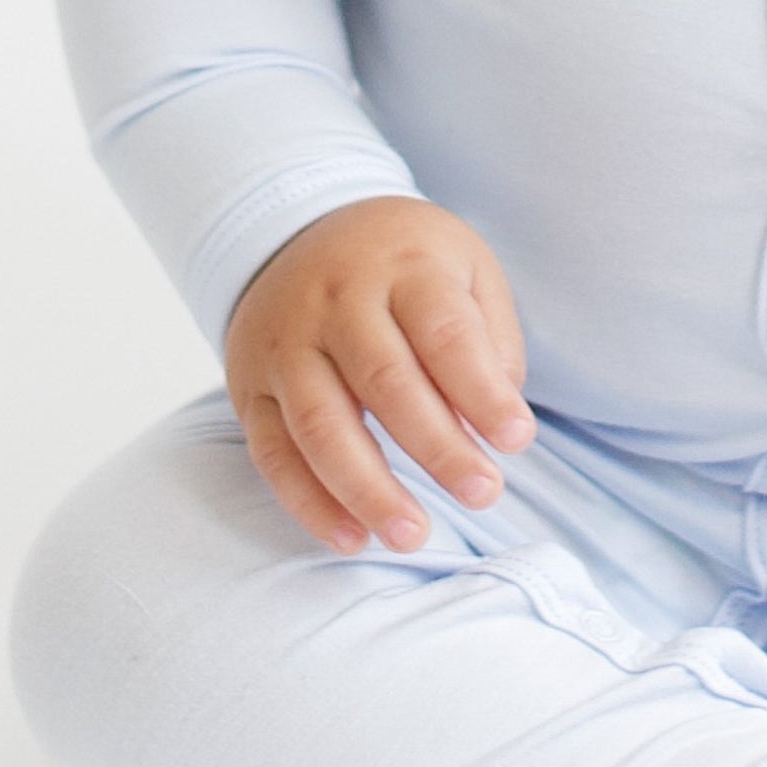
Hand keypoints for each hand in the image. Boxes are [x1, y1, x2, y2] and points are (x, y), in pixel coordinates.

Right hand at [223, 197, 535, 552]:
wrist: (298, 228)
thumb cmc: (406, 264)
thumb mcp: (465, 267)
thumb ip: (490, 338)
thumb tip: (497, 422)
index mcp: (402, 266)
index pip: (443, 332)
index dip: (480, 391)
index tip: (516, 440)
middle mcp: (335, 302)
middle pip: (384, 381)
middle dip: (436, 447)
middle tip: (484, 493)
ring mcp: (285, 345)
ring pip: (321, 425)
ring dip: (368, 489)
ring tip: (414, 535)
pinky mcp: (250, 387)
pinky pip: (273, 454)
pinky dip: (310, 502)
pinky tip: (352, 537)